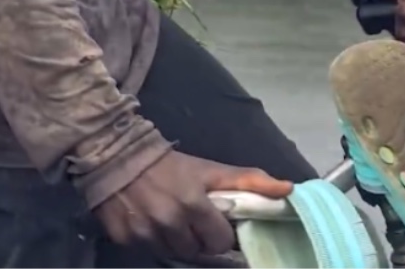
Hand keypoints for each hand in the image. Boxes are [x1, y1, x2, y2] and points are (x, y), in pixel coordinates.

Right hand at [95, 151, 292, 263]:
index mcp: (193, 204)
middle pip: (194, 251)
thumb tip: (289, 190)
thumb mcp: (209, 169)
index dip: (217, 233)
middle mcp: (168, 222)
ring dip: (170, 241)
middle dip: (193, 238)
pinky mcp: (122, 237)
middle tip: (185, 220)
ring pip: (169, 253)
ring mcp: (143, 232)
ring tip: (164, 220)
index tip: (209, 222)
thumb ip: (249, 181)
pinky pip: (144, 250)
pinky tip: (144, 221)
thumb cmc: (168, 164)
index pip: (219, 241)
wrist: (115, 151)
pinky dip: (146, 240)